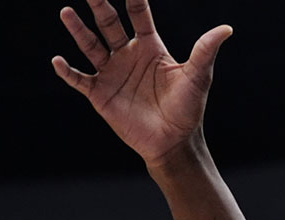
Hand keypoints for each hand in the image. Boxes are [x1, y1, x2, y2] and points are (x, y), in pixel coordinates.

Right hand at [51, 0, 232, 166]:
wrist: (174, 142)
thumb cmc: (188, 109)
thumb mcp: (198, 77)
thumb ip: (205, 51)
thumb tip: (226, 29)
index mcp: (150, 47)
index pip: (138, 15)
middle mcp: (128, 55)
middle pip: (109, 24)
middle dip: (100, 6)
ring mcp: (112, 73)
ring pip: (90, 45)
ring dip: (78, 30)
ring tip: (66, 12)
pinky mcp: (100, 94)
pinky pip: (79, 79)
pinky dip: (67, 71)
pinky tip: (57, 60)